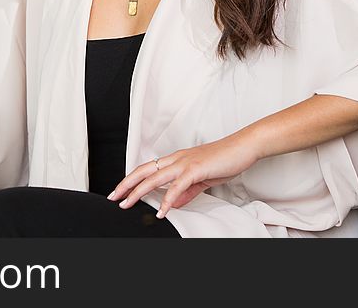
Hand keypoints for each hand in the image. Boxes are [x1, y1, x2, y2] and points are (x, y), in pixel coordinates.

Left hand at [107, 134, 258, 218]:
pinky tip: (161, 210)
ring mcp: (184, 163)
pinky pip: (177, 186)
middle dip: (126, 184)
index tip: (121, 191)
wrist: (243, 147)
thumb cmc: (225, 159)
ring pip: (154, 178)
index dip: (132, 179)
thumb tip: (175, 203)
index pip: (148, 169)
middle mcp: (176, 159)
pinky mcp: (195, 169)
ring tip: (128, 204)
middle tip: (114, 197)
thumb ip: (187, 191)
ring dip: (138, 192)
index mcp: (177, 159)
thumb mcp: (202, 179)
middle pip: (143, 171)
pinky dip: (167, 200)